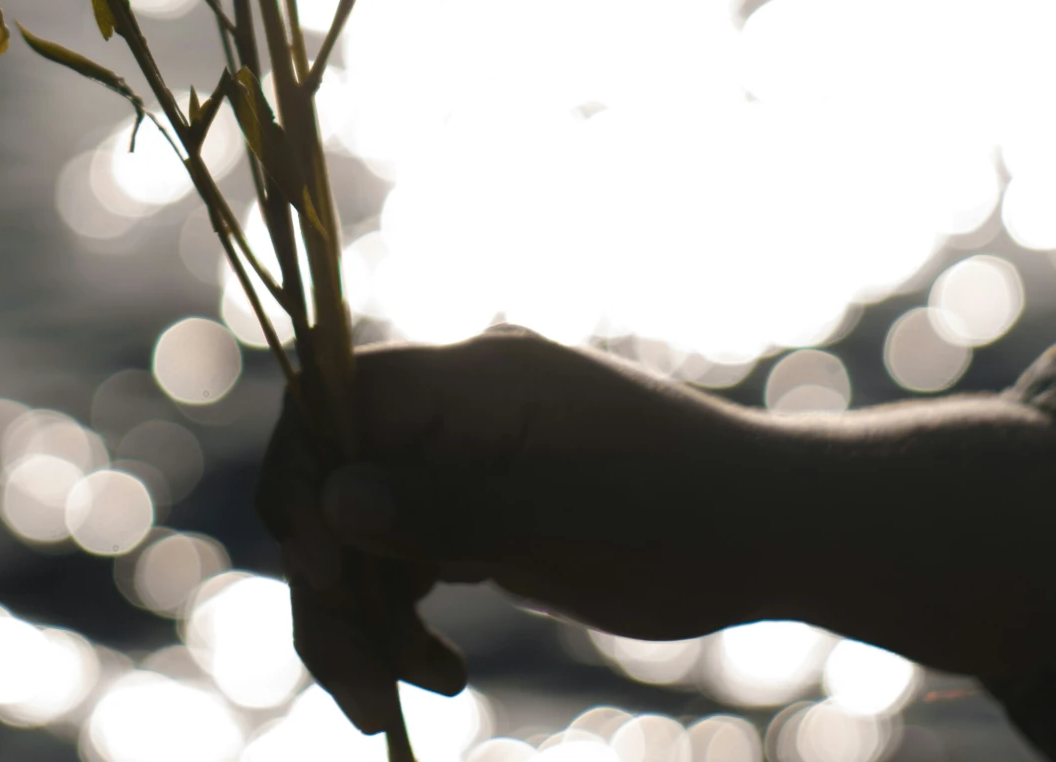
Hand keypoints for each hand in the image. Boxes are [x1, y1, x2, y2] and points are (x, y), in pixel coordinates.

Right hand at [257, 327, 765, 734]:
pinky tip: (435, 670)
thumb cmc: (684, 522)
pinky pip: (405, 543)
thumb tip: (331, 501)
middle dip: (332, 581)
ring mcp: (469, 445)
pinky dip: (401, 608)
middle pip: (338, 470)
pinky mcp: (482, 493)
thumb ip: (445, 511)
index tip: (319, 574)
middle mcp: (459, 398)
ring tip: (391, 701)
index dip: (305, 476)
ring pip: (362, 519)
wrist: (772, 530)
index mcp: (477, 376)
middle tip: (361, 690)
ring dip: (361, 611)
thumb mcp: (561, 530)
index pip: (338, 396)